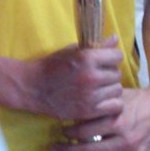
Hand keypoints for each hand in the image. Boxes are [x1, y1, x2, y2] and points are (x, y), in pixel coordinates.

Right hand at [0, 40, 123, 121]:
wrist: (32, 87)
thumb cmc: (52, 66)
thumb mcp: (72, 51)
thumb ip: (96, 46)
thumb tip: (116, 39)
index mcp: (87, 58)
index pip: (117, 56)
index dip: (111, 57)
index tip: (104, 60)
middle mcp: (91, 76)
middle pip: (117, 74)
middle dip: (109, 73)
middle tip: (98, 75)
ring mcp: (90, 96)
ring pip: (117, 90)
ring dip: (109, 89)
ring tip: (98, 88)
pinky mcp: (88, 111)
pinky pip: (114, 107)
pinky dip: (110, 104)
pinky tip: (100, 100)